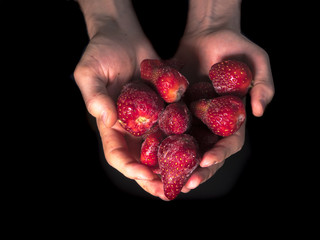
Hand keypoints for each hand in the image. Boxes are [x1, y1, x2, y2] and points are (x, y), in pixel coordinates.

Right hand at [74, 17, 168, 199]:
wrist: (122, 35)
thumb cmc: (100, 51)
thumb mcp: (90, 72)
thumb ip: (94, 95)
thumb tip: (106, 119)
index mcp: (110, 124)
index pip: (116, 153)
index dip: (129, 166)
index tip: (144, 174)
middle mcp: (130, 126)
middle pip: (140, 159)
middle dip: (152, 177)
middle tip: (167, 191)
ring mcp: (148, 117)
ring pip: (159, 149)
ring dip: (170, 166)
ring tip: (185, 179)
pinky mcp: (163, 106)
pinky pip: (172, 126)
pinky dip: (182, 141)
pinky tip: (197, 150)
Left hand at [174, 29, 273, 192]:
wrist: (209, 32)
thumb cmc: (237, 46)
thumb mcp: (258, 61)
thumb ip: (263, 85)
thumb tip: (258, 112)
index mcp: (233, 119)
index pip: (230, 143)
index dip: (221, 154)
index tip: (207, 161)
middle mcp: (213, 123)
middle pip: (208, 152)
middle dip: (199, 170)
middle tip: (187, 183)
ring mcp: (194, 118)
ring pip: (187, 147)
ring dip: (179, 165)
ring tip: (167, 179)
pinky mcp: (177, 109)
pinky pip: (169, 127)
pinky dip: (162, 142)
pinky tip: (151, 153)